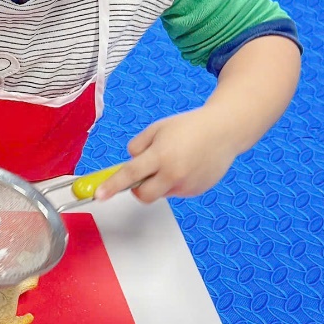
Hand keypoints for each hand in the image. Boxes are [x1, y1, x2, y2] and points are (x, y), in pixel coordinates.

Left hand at [96, 107, 241, 202]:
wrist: (224, 131)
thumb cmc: (188, 127)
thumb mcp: (156, 129)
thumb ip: (137, 147)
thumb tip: (129, 165)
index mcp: (161, 156)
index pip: (130, 174)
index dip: (112, 186)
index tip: (98, 196)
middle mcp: (174, 174)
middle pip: (143, 195)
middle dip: (137, 188)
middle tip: (144, 172)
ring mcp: (187, 185)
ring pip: (161, 192)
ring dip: (159, 182)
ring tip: (175, 160)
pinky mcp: (197, 190)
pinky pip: (176, 191)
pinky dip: (175, 182)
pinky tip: (187, 165)